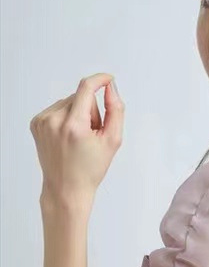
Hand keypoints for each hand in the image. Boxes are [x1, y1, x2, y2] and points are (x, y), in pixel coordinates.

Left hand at [30, 72, 124, 203]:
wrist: (66, 187)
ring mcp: (42, 121)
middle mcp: (54, 121)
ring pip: (69, 102)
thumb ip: (116, 110)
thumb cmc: (91, 168)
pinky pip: (58, 109)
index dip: (100, 80)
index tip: (109, 79)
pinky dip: (67, 118)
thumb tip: (110, 87)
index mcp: (74, 126)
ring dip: (79, 114)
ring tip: (79, 138)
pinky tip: (68, 137)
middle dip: (91, 110)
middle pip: (81, 97)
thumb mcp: (113, 140)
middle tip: (92, 134)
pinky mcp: (36, 123)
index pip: (86, 88)